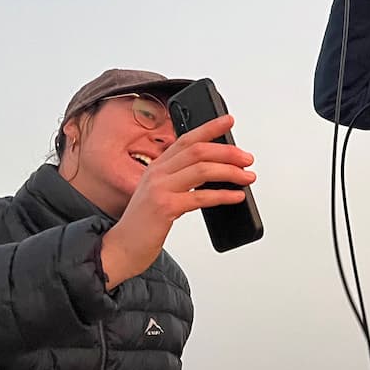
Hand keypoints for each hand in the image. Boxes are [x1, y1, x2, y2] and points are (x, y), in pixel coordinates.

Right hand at [100, 115, 255, 287]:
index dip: (209, 128)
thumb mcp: (160, 195)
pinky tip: (236, 196)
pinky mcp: (164, 207)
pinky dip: (223, 195)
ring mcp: (159, 189)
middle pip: (198, 151)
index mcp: (157, 167)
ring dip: (230, 171)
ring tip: (247, 176)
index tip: (229, 121)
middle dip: (227, 152)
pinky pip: (200, 197)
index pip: (186, 139)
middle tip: (247, 158)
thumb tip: (216, 172)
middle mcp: (157, 173)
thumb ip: (180, 181)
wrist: (121, 249)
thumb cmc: (143, 224)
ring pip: (202, 169)